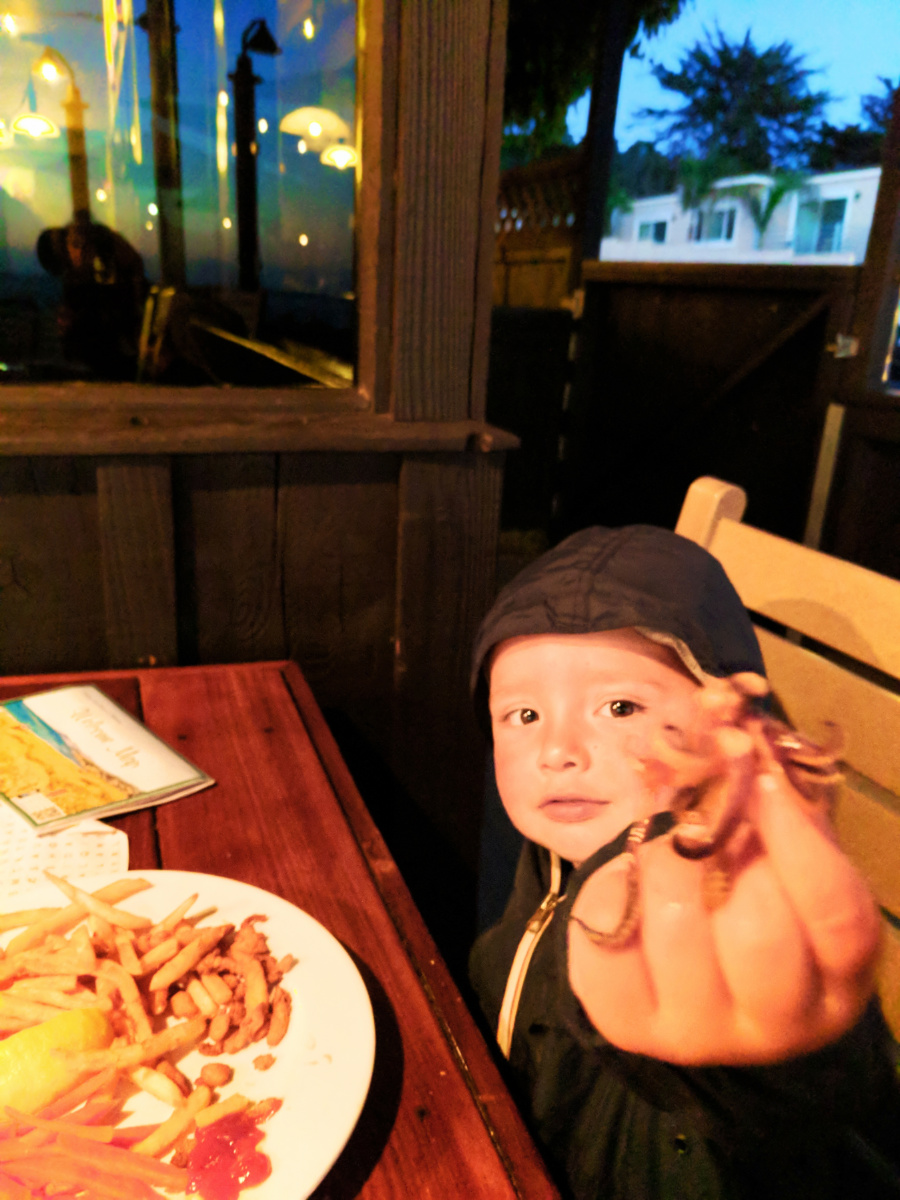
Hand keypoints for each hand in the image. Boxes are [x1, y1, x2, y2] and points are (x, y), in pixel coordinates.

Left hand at [567, 674, 880, 1065]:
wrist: (697, 980)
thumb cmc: (755, 899)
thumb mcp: (784, 858)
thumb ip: (776, 804)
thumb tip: (736, 720)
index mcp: (836, 980)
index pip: (834, 912)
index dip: (798, 835)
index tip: (760, 776)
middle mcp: (775, 1024)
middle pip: (757, 933)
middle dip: (723, 847)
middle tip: (704, 814)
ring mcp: (698, 1033)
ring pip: (677, 929)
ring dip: (663, 859)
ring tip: (665, 842)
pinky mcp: (626, 1024)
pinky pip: (607, 940)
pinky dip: (611, 888)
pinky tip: (630, 878)